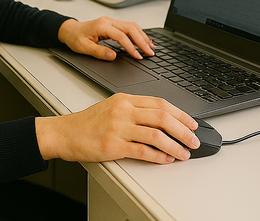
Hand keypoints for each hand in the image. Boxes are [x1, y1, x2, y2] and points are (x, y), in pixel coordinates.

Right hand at [36, 93, 199, 163]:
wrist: (65, 133)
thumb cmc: (88, 123)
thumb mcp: (112, 107)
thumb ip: (135, 111)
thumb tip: (162, 121)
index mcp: (125, 99)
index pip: (160, 103)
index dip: (180, 114)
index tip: (192, 123)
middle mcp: (123, 111)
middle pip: (162, 117)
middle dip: (183, 130)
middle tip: (194, 140)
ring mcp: (118, 128)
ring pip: (157, 135)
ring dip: (175, 145)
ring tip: (184, 152)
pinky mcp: (113, 146)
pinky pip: (144, 151)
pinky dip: (159, 156)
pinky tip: (166, 159)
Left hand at [58, 17, 153, 60]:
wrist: (70, 30)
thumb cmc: (75, 38)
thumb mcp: (84, 48)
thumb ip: (99, 52)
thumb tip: (113, 56)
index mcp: (101, 26)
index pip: (121, 36)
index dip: (131, 47)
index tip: (138, 56)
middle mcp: (108, 21)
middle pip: (130, 28)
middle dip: (142, 40)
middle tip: (150, 52)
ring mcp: (111, 21)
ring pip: (132, 25)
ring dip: (142, 36)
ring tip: (150, 47)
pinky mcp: (112, 23)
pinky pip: (128, 26)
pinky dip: (138, 33)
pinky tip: (143, 40)